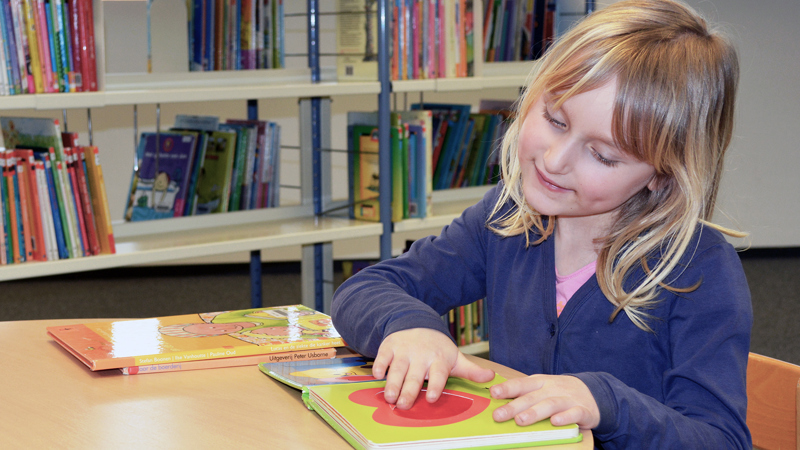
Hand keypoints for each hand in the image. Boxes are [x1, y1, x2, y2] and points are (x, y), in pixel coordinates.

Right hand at [372, 328, 495, 409]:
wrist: (417, 323)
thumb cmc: (438, 348)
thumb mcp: (455, 357)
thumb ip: (471, 370)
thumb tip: (491, 378)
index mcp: (438, 359)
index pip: (438, 374)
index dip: (435, 385)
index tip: (430, 397)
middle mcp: (421, 355)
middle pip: (414, 375)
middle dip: (408, 390)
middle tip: (403, 405)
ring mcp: (404, 350)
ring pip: (397, 368)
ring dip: (392, 383)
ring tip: (389, 397)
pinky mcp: (389, 346)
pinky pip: (382, 356)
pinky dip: (379, 365)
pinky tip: (377, 375)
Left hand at [490, 374, 600, 428]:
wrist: (592, 392)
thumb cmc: (559, 392)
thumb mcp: (541, 388)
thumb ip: (523, 393)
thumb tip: (497, 401)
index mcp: (540, 382)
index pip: (521, 384)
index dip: (507, 388)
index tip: (494, 393)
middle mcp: (552, 389)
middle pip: (531, 397)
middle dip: (514, 406)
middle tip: (499, 415)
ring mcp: (567, 399)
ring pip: (550, 404)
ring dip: (535, 412)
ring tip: (521, 420)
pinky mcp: (582, 410)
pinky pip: (574, 413)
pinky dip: (565, 417)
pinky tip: (555, 422)